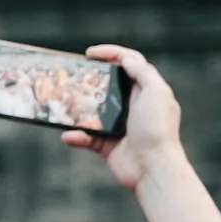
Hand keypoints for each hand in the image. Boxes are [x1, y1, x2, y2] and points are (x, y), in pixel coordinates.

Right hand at [60, 45, 186, 191]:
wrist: (153, 167)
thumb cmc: (157, 129)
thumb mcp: (156, 92)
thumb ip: (143, 72)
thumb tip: (126, 58)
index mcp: (146, 90)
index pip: (129, 64)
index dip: (111, 54)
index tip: (90, 53)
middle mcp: (133, 106)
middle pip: (108, 85)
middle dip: (90, 79)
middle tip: (73, 76)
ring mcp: (119, 126)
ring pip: (93, 111)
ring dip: (77, 108)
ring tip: (63, 103)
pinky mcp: (107, 145)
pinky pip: (86, 137)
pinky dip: (76, 137)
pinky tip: (69, 135)